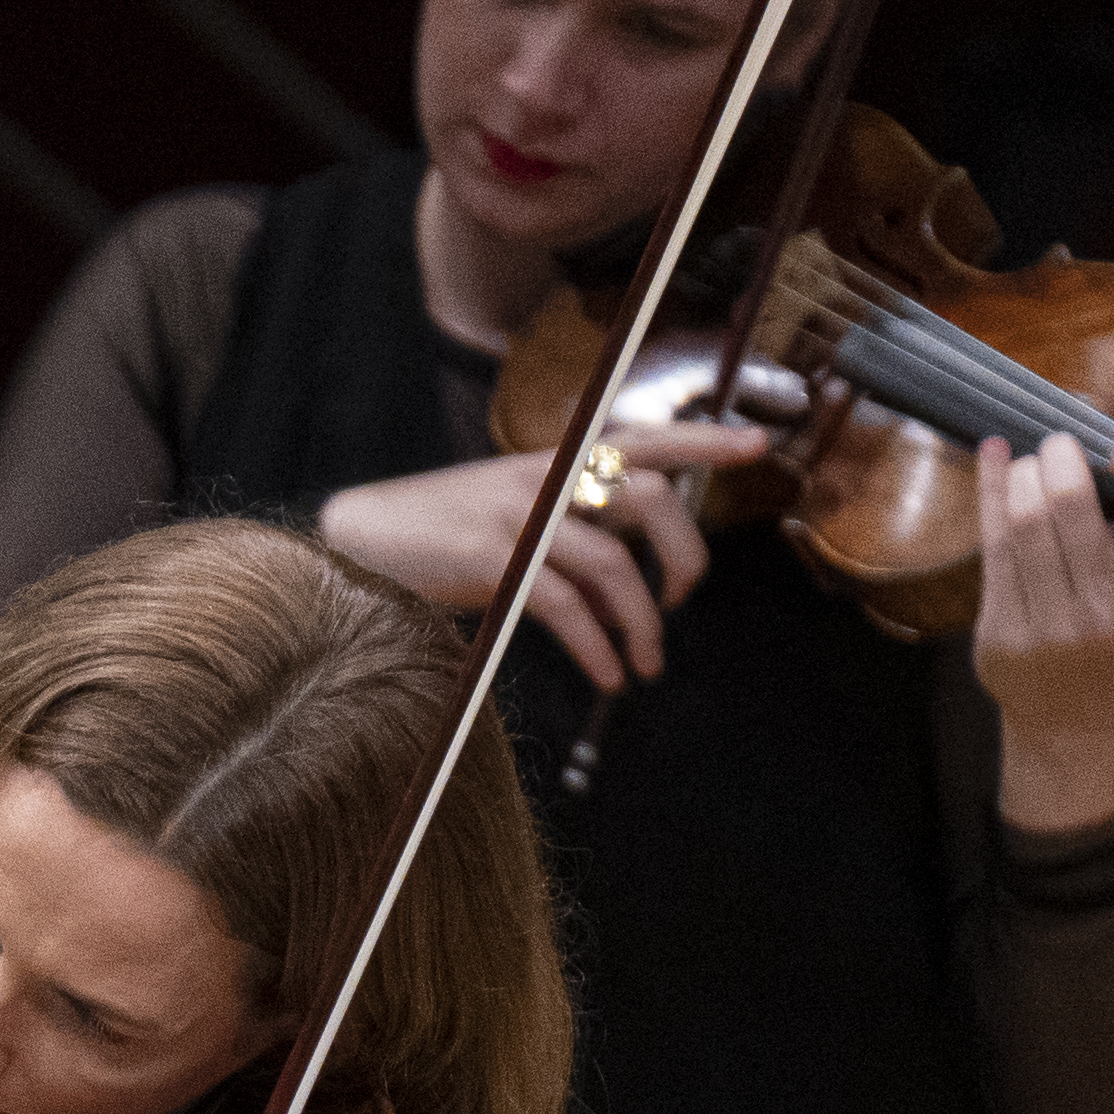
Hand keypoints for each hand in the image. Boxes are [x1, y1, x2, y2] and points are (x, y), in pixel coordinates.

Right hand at [316, 415, 768, 691]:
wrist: (357, 543)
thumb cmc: (440, 538)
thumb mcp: (513, 520)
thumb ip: (572, 537)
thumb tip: (628, 590)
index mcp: (555, 462)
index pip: (642, 439)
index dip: (702, 442)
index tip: (757, 446)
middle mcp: (544, 478)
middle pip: (649, 500)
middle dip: (684, 559)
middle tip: (680, 605)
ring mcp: (517, 516)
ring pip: (612, 564)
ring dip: (642, 624)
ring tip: (644, 666)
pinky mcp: (491, 560)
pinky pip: (566, 606)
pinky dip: (597, 646)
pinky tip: (606, 674)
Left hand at [971, 414, 1113, 827]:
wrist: (1079, 711)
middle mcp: (1107, 612)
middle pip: (1072, 505)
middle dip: (1060, 456)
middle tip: (1060, 444)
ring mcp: (1050, 628)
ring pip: (1024, 521)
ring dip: (1023, 473)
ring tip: (1033, 464)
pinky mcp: (1002, 634)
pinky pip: (990, 545)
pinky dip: (992, 490)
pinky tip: (996, 459)